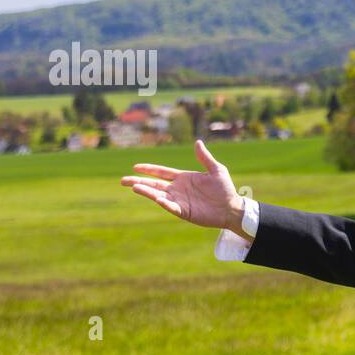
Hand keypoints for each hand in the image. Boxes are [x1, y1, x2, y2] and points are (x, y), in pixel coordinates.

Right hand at [121, 139, 248, 238]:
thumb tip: (198, 142)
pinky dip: (165, 203)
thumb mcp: (216, 170)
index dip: (149, 170)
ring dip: (146, 191)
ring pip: (158, 195)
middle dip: (139, 182)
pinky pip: (172, 207)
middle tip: (123, 181)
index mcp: (183, 178)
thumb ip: (205, 158)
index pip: (161, 173)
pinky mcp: (185, 212)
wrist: (232, 208)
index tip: (135, 167)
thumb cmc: (225, 189)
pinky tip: (158, 199)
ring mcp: (180, 201)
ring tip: (133, 187)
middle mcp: (178, 189)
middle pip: (154, 184)